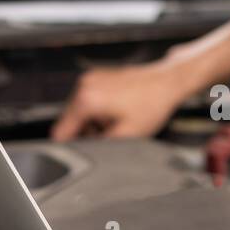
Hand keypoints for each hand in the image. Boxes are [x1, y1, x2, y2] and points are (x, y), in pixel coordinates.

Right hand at [51, 62, 188, 139]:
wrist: (167, 81)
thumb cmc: (152, 103)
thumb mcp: (127, 136)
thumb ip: (100, 146)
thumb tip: (85, 151)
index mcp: (87, 100)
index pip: (61, 131)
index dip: (70, 146)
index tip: (79, 153)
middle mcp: (85, 85)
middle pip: (69, 121)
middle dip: (85, 132)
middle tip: (109, 135)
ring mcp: (91, 78)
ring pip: (79, 111)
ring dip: (92, 122)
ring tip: (116, 122)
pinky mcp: (98, 76)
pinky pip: (88, 100)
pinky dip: (98, 110)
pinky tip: (117, 112)